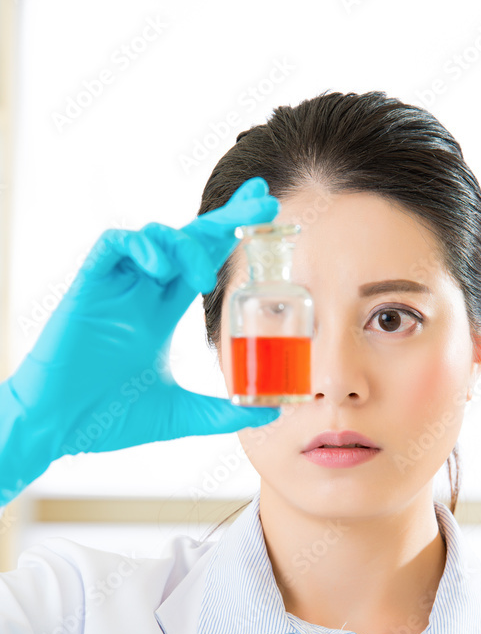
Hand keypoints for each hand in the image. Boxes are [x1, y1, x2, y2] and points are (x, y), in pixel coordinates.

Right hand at [0, 177, 281, 504]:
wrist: (58, 428)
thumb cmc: (108, 419)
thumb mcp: (179, 415)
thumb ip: (221, 412)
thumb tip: (269, 412)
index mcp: (160, 313)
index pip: (202, 261)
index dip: (231, 233)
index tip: (266, 211)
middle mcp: (140, 293)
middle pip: (188, 239)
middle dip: (226, 218)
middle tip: (263, 204)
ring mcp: (114, 288)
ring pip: (154, 236)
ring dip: (185, 244)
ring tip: (201, 276)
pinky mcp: (87, 288)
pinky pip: (112, 245)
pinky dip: (141, 246)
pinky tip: (160, 267)